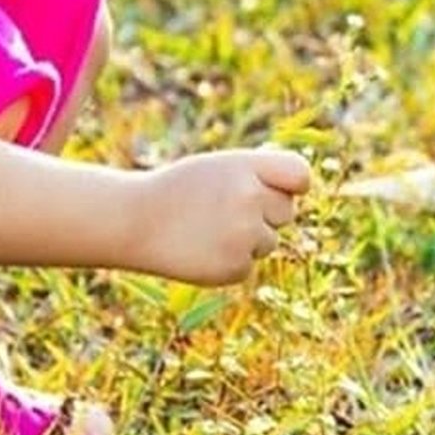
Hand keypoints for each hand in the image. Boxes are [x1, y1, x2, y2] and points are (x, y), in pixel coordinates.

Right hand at [132, 148, 310, 284]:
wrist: (134, 221)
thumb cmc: (177, 190)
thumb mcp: (215, 169)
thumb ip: (255, 175)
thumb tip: (296, 187)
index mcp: (245, 167)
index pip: (300, 174)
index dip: (293, 184)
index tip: (280, 189)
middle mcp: (249, 198)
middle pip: (286, 211)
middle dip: (264, 213)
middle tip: (224, 210)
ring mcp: (244, 235)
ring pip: (269, 241)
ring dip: (246, 239)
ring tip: (207, 229)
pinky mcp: (235, 267)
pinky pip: (248, 264)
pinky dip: (229, 260)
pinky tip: (200, 249)